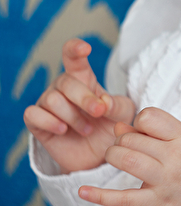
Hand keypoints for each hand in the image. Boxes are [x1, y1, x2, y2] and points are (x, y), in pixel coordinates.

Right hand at [23, 38, 135, 173]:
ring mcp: (47, 103)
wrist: (99, 156)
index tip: (85, 48)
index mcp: (83, 78)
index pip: (73, 57)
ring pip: (52, 100)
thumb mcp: (123, 114)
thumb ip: (117, 105)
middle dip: (85, 98)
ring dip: (73, 117)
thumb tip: (103, 101)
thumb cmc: (110, 127)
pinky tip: (63, 130)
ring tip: (86, 129)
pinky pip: (33, 114)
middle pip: (66, 82)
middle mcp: (62, 87)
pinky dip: (49, 122)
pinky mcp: (37, 122)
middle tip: (98, 112)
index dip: (75, 49)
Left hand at [78, 108, 180, 205]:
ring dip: (113, 157)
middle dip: (121, 141)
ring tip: (116, 160)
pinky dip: (101, 195)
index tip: (143, 132)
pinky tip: (84, 191)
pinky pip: (124, 198)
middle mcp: (175, 156)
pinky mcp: (158, 203)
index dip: (139, 122)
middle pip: (132, 138)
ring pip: (126, 159)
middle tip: (126, 149)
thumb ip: (159, 132)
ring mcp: (165, 180)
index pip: (149, 116)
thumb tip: (120, 126)